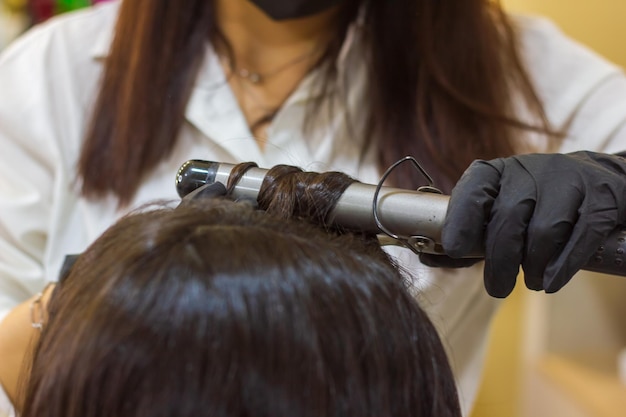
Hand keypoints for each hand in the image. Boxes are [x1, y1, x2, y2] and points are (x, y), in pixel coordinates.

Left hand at [441, 151, 625, 297]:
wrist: (598, 181)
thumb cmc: (534, 205)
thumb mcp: (499, 210)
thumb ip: (467, 235)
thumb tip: (427, 257)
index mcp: (496, 172)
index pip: (473, 189)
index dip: (460, 219)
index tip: (454, 249)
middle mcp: (529, 170)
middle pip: (507, 218)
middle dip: (499, 261)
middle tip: (497, 289)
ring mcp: (567, 181)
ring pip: (543, 230)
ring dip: (533, 266)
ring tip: (532, 282)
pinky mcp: (599, 197)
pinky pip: (580, 236)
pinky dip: (563, 265)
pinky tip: (552, 281)